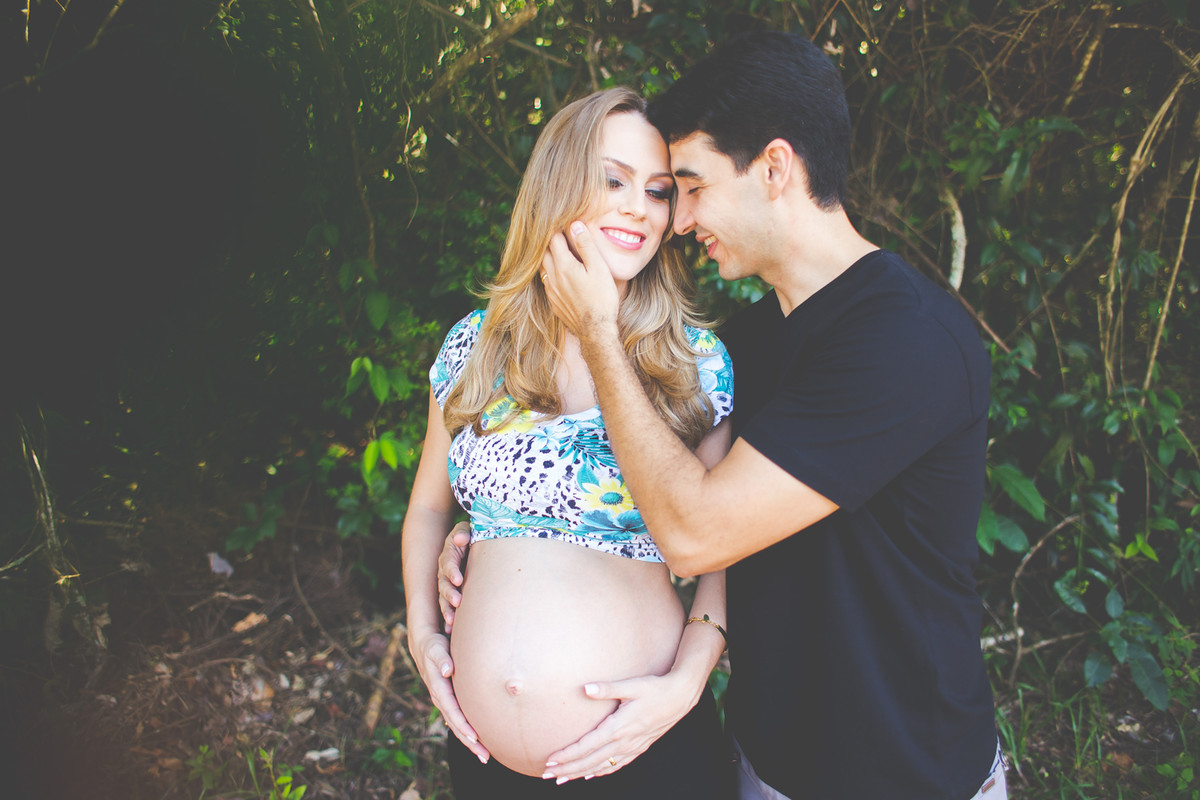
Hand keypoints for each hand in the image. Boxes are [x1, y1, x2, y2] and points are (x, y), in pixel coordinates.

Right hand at [407, 628, 490, 763]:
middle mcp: (440, 698)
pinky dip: (467, 731)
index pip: (452, 710)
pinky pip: (458, 719)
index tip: (475, 737)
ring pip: (457, 725)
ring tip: (484, 755)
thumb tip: (449, 669)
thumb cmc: (433, 646)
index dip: (463, 725)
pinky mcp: (449, 699)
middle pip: (455, 724)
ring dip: (470, 741)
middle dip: (469, 741)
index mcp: (438, 688)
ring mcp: (444, 701)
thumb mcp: (435, 649)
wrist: (423, 645)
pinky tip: (477, 741)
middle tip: (484, 756)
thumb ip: (442, 659)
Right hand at [437, 521, 471, 632]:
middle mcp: (446, 571)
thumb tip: (460, 539)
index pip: (448, 563)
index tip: (459, 579)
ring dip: (447, 609)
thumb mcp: (468, 530)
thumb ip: (463, 533)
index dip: (452, 571)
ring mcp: (448, 584)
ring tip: (452, 621)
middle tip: (457, 602)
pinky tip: (451, 629)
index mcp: (449, 555)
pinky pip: (448, 607)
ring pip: (443, 598)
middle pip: (443, 584)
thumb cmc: (472, 536)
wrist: (473, 543)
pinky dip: (449, 617)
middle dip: (449, 594)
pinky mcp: (454, 594)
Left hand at [541, 671, 700, 782]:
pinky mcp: (638, 748)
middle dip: (568, 769)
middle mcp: (624, 742)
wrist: (679, 698)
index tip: (550, 761)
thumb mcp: (631, 685)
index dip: (567, 755)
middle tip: (548, 774)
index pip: (586, 747)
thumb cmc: (654, 689)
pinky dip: (601, 772)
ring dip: (580, 773)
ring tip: (563, 778)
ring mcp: (632, 747)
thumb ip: (607, 688)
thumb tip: (586, 688)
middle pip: (590, 761)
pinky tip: (591, 774)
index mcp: (618, 727)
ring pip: (601, 767)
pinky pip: (617, 765)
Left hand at [542, 222, 619, 340]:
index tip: (562, 222)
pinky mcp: (554, 302)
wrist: (595, 330)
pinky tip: (558, 274)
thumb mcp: (599, 268)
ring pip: (542, 267)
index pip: (554, 239)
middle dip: (550, 241)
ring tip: (556, 251)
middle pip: (544, 252)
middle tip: (558, 234)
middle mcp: (553, 277)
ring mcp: (551, 291)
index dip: (558, 228)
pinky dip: (550, 273)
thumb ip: (586, 246)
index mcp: (564, 266)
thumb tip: (575, 225)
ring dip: (548, 257)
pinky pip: (546, 282)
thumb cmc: (602, 298)